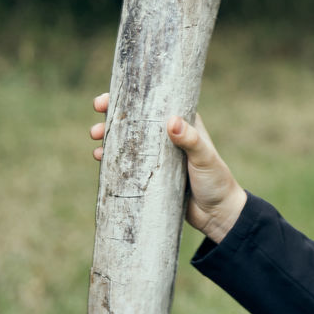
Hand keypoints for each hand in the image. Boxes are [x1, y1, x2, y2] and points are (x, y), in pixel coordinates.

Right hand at [91, 93, 247, 243]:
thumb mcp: (204, 157)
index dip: (131, 98)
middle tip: (97, 119)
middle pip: (136, 121)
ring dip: (109, 138)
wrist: (218, 214)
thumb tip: (172, 121)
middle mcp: (167, 137)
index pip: (154, 104)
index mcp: (183, 124)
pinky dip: (113, 159)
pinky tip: (100, 158)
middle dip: (113, 117)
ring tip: (95, 140)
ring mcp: (157, 157)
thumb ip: (190, 140)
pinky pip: (128, 163)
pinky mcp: (150, 176)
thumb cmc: (216, 180)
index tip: (109, 99)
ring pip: (128, 141)